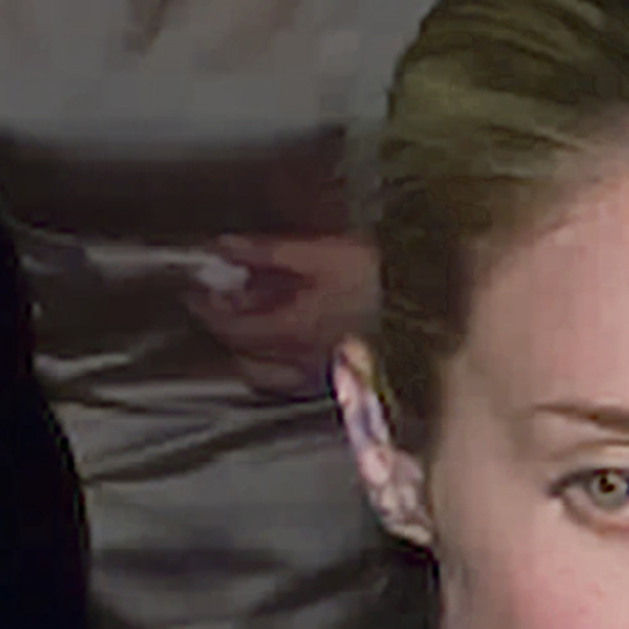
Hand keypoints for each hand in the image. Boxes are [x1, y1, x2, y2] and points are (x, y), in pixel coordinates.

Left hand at [185, 231, 376, 397]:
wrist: (434, 307)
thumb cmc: (383, 278)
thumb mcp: (321, 253)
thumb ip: (268, 253)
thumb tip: (225, 248)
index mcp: (294, 329)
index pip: (234, 328)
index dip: (208, 309)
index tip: (194, 292)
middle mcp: (305, 360)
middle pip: (248, 359)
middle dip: (228, 334)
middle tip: (219, 308)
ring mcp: (328, 374)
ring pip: (273, 377)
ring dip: (253, 356)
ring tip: (252, 331)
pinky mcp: (349, 378)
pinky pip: (300, 381)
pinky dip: (283, 365)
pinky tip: (291, 347)